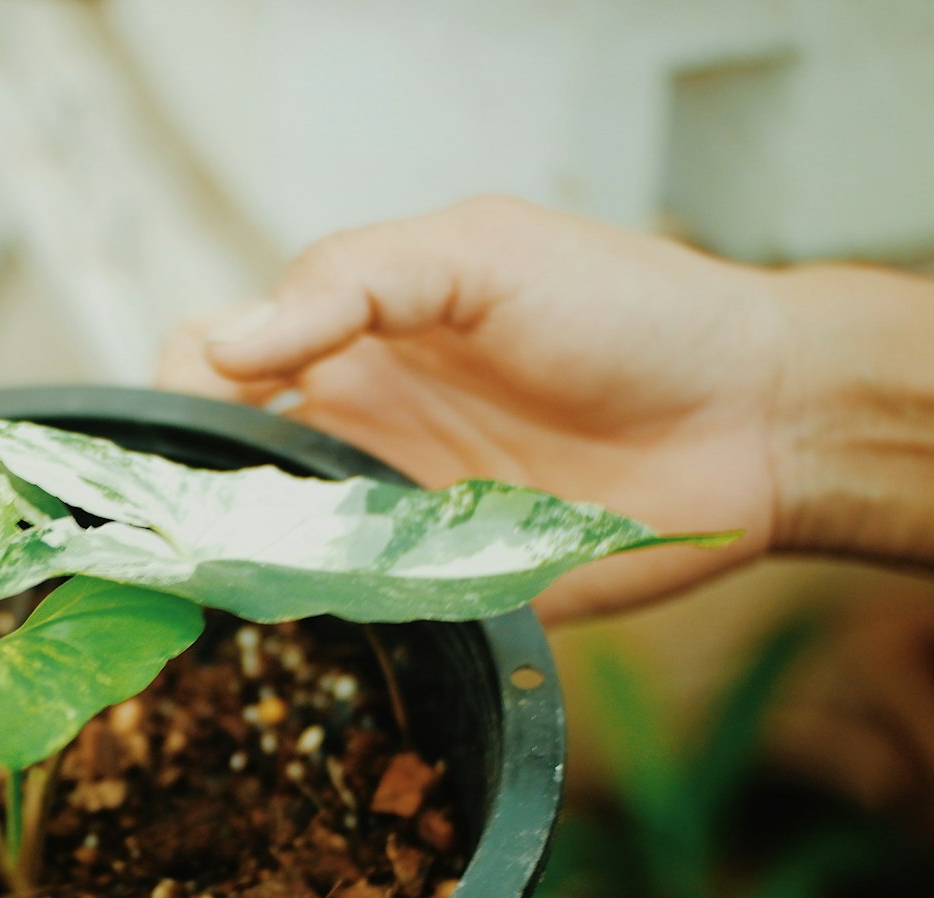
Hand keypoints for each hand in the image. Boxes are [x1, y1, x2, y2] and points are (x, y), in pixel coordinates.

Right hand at [158, 197, 793, 620]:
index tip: (179, 411)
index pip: (215, 353)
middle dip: (182, 483)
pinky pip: (345, 604)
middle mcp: (356, 422)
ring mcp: (390, 509)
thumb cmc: (627, 309)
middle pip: (222, 458)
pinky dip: (306, 607)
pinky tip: (287, 604)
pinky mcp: (435, 585)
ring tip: (214, 562)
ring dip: (231, 553)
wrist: (755, 416)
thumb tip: (225, 344)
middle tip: (178, 508)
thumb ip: (352, 281)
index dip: (179, 378)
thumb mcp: (480, 254)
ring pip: (266, 540)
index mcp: (353, 334)